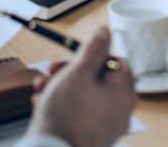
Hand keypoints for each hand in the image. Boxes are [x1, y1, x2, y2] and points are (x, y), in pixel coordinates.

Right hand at [27, 27, 135, 146]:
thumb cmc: (66, 116)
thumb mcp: (78, 72)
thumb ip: (93, 49)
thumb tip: (105, 31)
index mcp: (124, 92)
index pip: (115, 60)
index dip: (92, 55)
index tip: (73, 57)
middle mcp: (122, 110)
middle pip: (99, 77)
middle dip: (70, 71)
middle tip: (52, 71)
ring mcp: (108, 126)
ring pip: (86, 94)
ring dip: (62, 86)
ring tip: (42, 89)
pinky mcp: (94, 137)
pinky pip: (82, 112)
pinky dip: (65, 105)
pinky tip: (43, 104)